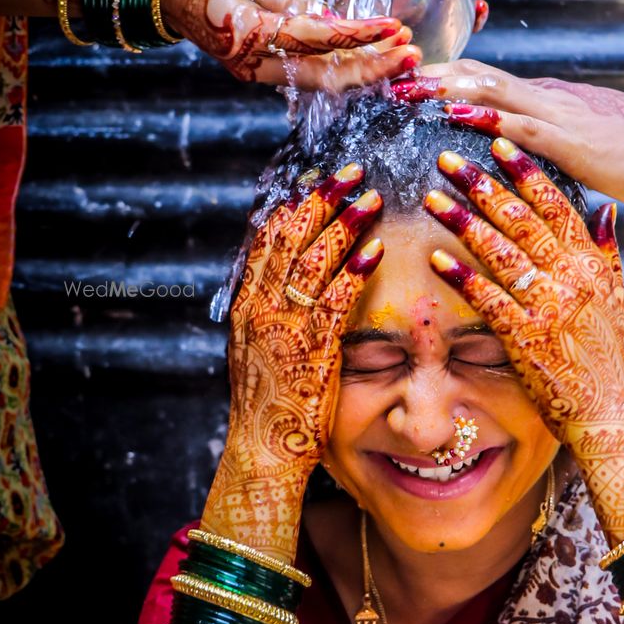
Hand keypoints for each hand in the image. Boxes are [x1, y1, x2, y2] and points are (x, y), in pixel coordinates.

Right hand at [162, 0, 420, 87]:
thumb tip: (329, 21)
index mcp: (250, 35)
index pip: (317, 40)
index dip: (360, 36)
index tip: (394, 27)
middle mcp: (255, 64)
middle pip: (326, 76)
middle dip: (374, 68)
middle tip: (413, 53)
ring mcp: (257, 71)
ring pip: (321, 81)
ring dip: (364, 71)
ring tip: (403, 56)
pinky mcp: (260, 68)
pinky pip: (308, 74)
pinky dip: (343, 69)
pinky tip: (373, 60)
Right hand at [223, 165, 383, 485]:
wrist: (263, 452)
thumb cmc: (271, 403)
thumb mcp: (261, 348)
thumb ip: (273, 312)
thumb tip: (288, 280)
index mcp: (248, 305)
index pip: (268, 240)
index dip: (296, 205)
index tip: (319, 178)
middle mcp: (260, 309)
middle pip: (290, 239)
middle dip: (322, 201)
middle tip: (352, 172)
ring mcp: (283, 329)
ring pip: (312, 263)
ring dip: (343, 227)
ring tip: (372, 199)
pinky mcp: (309, 351)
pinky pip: (332, 303)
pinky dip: (353, 273)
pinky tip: (375, 251)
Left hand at [393, 59, 623, 208]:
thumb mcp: (582, 149)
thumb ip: (550, 146)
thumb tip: (520, 153)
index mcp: (547, 101)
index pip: (484, 79)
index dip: (441, 76)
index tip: (403, 82)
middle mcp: (546, 98)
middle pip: (476, 74)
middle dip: (428, 76)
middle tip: (387, 79)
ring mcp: (558, 114)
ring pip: (492, 89)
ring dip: (444, 87)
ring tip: (406, 90)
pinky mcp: (572, 140)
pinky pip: (523, 124)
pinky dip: (487, 116)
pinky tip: (456, 113)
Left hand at [423, 138, 623, 532]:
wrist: (616, 416)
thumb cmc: (614, 363)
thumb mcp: (620, 300)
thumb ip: (608, 253)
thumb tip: (604, 211)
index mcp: (593, 265)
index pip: (557, 206)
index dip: (526, 173)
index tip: (499, 145)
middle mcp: (572, 279)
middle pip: (521, 221)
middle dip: (481, 186)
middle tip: (448, 160)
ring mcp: (549, 307)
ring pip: (500, 252)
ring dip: (462, 221)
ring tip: (432, 197)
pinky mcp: (526, 338)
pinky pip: (487, 298)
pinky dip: (461, 275)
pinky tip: (435, 258)